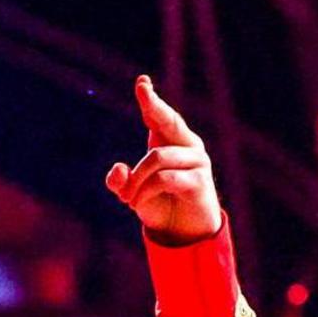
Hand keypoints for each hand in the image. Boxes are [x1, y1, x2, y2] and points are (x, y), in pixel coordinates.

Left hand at [105, 75, 223, 243]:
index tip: (142, 82)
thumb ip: (121, 182)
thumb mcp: (134, 194)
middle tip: (142, 89)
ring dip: (136, 180)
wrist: (184, 234)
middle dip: (154, 104)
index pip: (160, 116)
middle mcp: (188, 146)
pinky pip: (165, 178)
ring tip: (127, 200)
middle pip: (169, 120)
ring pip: (157, 157)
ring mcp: (197, 161)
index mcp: (172, 142)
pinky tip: (137, 203)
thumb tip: (118, 169)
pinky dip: (146, 191)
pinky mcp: (200, 181)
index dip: (151, 99)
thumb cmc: (161, 206)